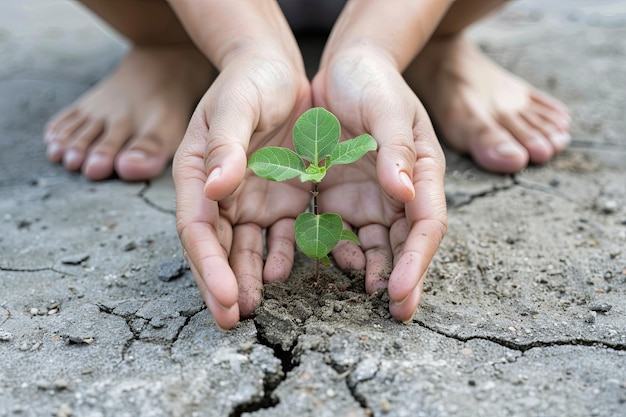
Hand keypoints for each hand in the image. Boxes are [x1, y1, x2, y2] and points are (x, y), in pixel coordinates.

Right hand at [173, 52, 311, 328]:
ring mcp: (250, 199)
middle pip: (216, 247)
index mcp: (197, 171)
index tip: (224, 295)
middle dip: (221, 284)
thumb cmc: (251, 79)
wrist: (278, 69)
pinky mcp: (280, 199)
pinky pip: (279, 235)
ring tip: (251, 310)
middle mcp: (219, 192)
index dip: (209, 263)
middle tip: (230, 320)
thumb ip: (226, 144)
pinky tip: (284, 272)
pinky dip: (280, 255)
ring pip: (244, 248)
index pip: (198, 226)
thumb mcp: (237, 103)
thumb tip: (214, 189)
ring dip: (247, 278)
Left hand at [312, 50, 447, 321]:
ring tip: (364, 296)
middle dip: (403, 277)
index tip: (401, 289)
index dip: (417, 259)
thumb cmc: (371, 82)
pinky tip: (331, 265)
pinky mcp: (340, 198)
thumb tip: (405, 193)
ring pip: (376, 245)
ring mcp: (370, 198)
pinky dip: (338, 252)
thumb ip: (396, 149)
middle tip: (397, 312)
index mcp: (423, 171)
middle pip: (406, 243)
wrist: (341, 69)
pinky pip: (341, 233)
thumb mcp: (386, 108)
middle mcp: (401, 192)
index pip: (427, 223)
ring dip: (372, 271)